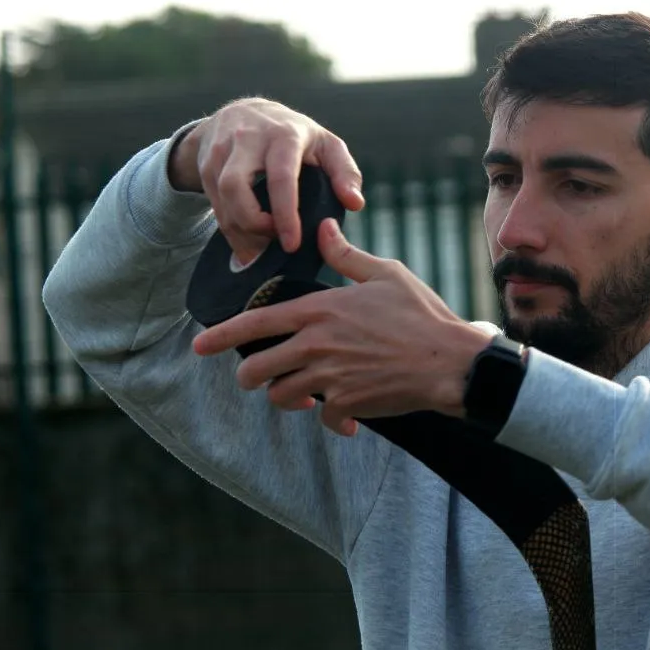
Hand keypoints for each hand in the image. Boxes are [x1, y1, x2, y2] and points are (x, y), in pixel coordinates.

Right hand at [168, 97, 365, 261]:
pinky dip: (229, 228)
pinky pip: (213, 203)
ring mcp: (221, 150)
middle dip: (252, 224)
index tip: (292, 244)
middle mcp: (247, 138)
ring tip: (260, 250)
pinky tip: (245, 242)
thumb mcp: (326, 145)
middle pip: (235, 187)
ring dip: (238, 231)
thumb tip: (355, 204)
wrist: (245, 112)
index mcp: (283, 136)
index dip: (285, 215)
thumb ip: (345, 173)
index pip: (280, 178)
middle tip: (273, 243)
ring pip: (220, 198)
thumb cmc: (295, 135)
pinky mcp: (206, 164)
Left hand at [192, 218, 492, 436]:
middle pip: (257, 371)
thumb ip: (346, 256)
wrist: (450, 362)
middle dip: (250, 377)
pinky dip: (334, 421)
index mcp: (319, 311)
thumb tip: (322, 228)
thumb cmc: (421, 314)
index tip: (199, 346)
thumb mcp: (385, 274)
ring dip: (288, 398)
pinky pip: (326, 418)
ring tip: (304, 395)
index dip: (221, 337)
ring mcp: (330, 377)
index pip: (255, 324)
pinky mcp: (349, 404)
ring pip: (283, 397)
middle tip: (257, 378)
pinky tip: (347, 420)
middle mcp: (316, 345)